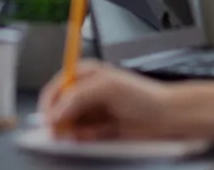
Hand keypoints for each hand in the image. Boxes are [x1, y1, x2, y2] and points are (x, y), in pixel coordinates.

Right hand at [38, 60, 186, 140]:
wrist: (164, 117)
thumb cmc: (141, 95)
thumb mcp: (107, 88)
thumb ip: (78, 97)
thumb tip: (57, 112)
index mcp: (84, 74)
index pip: (56, 88)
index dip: (49, 104)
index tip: (48, 120)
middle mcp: (84, 92)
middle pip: (58, 108)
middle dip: (59, 121)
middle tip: (61, 132)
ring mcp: (90, 111)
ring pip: (68, 124)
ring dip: (72, 131)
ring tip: (86, 131)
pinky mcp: (97, 129)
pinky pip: (81, 136)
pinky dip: (84, 138)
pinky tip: (96, 134)